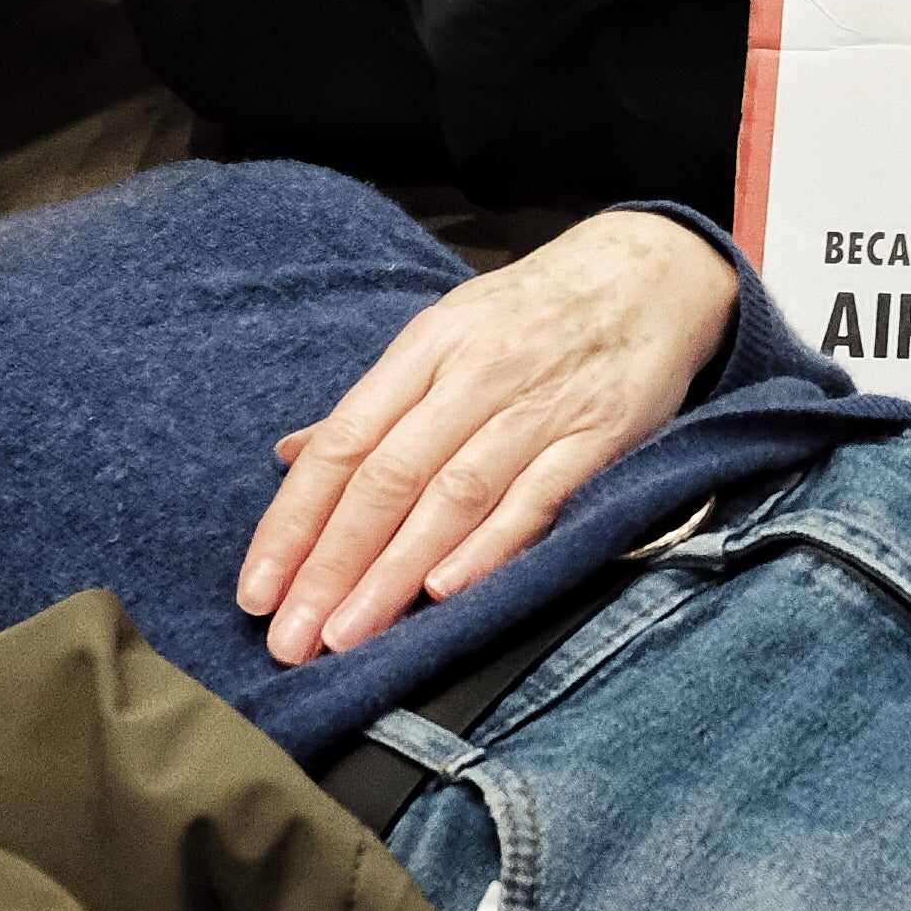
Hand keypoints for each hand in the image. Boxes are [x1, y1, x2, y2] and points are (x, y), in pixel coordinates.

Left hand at [237, 211, 739, 663]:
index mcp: (429, 347)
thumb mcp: (448, 330)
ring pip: (454, 496)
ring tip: (348, 634)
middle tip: (291, 639)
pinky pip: (537, 498)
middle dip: (332, 565)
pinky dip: (490, 545)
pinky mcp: (600, 436)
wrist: (653, 271)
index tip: (256, 590)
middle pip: (390, 477)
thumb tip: (292, 455)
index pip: (344, 442)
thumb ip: (376, 402)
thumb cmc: (537, 310)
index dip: (295, 520)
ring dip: (395, 572)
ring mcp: (541, 406)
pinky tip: (447, 591)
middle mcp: (477, 374)